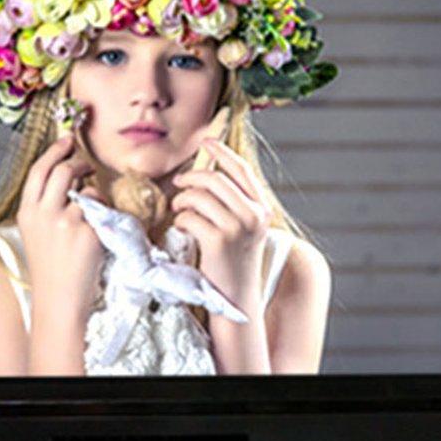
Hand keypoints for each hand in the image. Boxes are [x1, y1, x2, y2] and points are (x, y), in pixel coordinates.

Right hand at [16, 134, 108, 318]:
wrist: (59, 299)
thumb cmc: (51, 268)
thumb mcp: (36, 233)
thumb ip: (45, 205)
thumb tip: (67, 175)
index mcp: (27, 212)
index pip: (39, 170)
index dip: (54, 151)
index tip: (67, 141)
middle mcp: (44, 213)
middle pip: (63, 170)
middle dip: (79, 163)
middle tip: (88, 165)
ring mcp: (66, 222)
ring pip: (88, 190)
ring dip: (95, 195)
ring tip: (92, 215)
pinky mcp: (88, 233)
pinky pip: (103, 210)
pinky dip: (104, 216)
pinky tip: (98, 234)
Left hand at [169, 137, 269, 311]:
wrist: (237, 297)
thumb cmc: (234, 262)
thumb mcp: (244, 229)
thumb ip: (235, 204)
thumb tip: (208, 174)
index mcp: (262, 209)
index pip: (242, 170)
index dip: (222, 152)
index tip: (205, 142)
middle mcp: (253, 215)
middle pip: (216, 179)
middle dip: (191, 178)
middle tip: (178, 184)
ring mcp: (237, 228)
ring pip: (200, 195)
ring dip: (182, 200)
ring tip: (179, 209)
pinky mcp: (218, 241)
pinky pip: (189, 216)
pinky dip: (180, 220)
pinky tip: (182, 229)